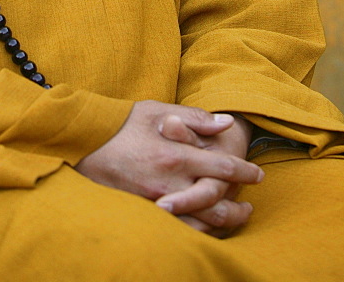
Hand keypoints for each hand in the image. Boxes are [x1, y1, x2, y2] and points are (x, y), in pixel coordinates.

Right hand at [75, 101, 262, 216]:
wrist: (84, 142)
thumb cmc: (123, 123)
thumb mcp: (158, 111)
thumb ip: (195, 118)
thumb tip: (226, 124)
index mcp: (176, 155)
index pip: (222, 168)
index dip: (245, 172)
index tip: (259, 174)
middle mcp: (169, 183)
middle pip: (217, 204)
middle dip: (238, 208)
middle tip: (250, 207)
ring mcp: (156, 203)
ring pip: (200, 224)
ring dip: (221, 224)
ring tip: (232, 219)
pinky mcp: (143, 214)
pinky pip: (178, 229)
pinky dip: (197, 230)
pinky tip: (204, 226)